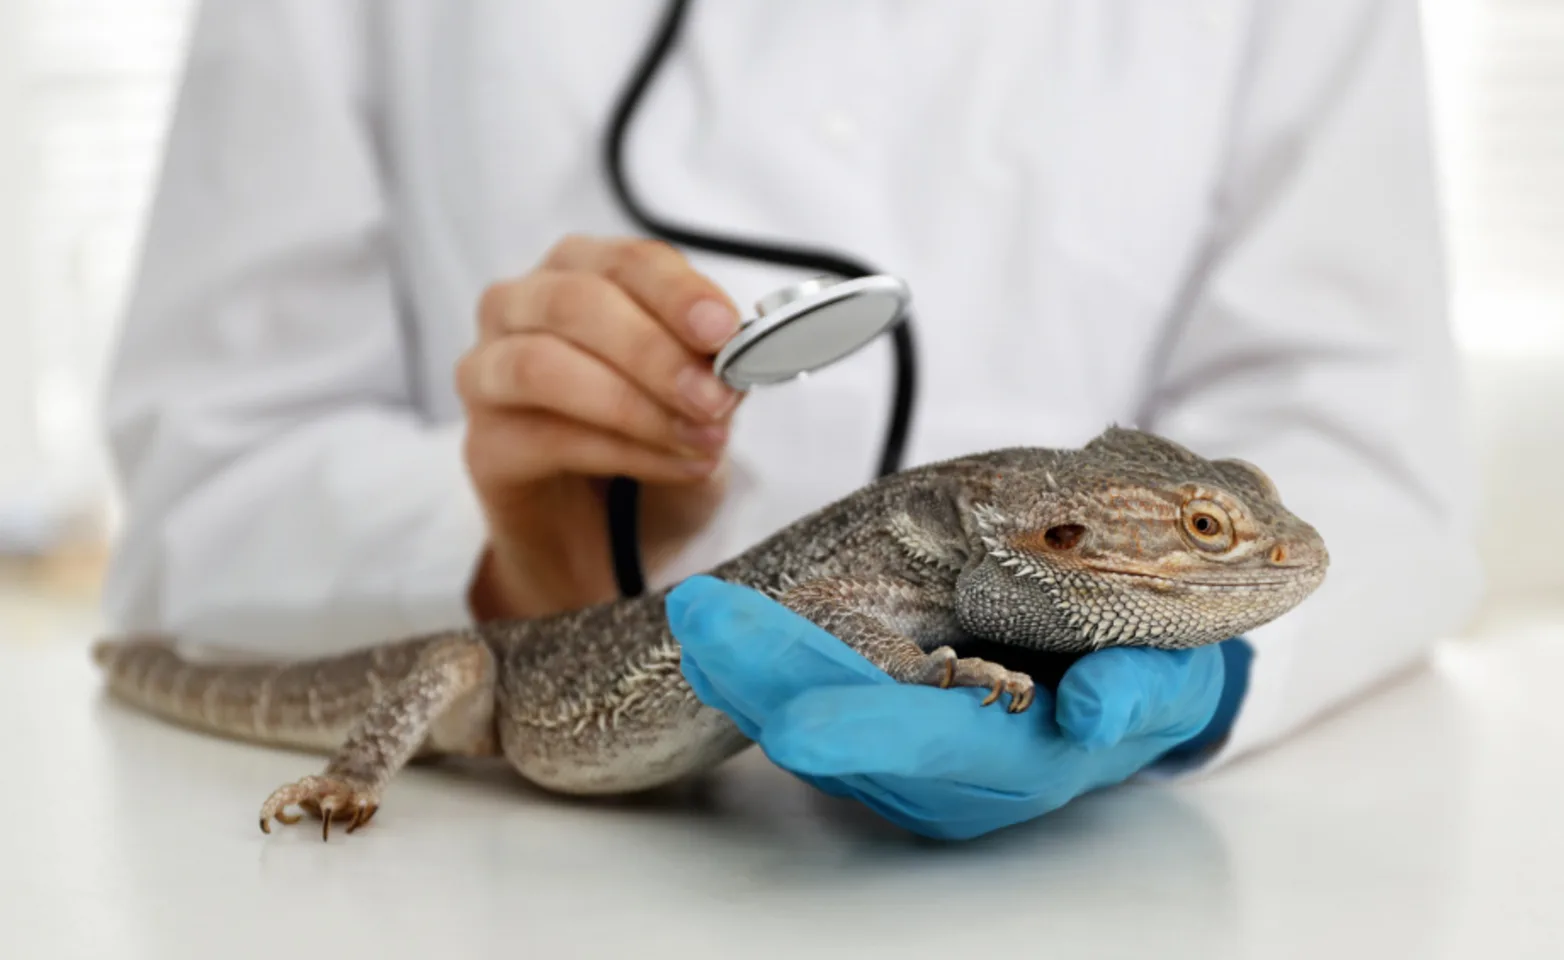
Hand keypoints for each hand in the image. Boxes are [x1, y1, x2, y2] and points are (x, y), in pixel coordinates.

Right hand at [458, 235, 744, 618]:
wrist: (599, 534)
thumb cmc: (645, 440)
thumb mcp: (696, 396)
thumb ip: (710, 368)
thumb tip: (736, 358)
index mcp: (579, 272)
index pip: (627, 262)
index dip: (678, 292)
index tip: (724, 330)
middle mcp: (520, 307)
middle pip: (576, 302)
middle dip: (654, 351)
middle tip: (714, 398)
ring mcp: (488, 373)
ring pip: (543, 365)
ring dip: (633, 404)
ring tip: (702, 440)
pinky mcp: (484, 444)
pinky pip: (545, 436)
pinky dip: (622, 452)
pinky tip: (676, 467)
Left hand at [665, 575, 1245, 840]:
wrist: (1129, 693)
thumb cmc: (1148, 676)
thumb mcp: (1172, 679)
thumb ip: (1142, 692)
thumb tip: (1092, 709)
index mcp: (1028, 760)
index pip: (937, 745)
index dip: (867, 732)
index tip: (793, 723)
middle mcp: (955, 779)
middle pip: (850, 735)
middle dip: (770, 680)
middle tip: (705, 623)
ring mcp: (909, 767)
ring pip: (813, 725)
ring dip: (747, 675)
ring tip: (696, 617)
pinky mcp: (880, 742)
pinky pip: (806, 708)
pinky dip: (756, 675)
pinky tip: (712, 640)